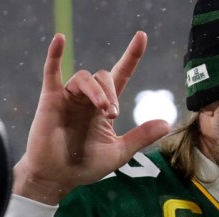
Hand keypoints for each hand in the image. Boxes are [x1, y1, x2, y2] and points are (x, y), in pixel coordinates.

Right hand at [13, 31, 170, 204]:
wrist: (58, 178)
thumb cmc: (85, 166)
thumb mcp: (119, 152)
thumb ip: (141, 136)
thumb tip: (168, 123)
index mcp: (104, 108)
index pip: (120, 75)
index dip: (131, 56)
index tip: (141, 37)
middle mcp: (87, 99)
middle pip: (104, 77)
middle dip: (112, 93)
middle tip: (112, 114)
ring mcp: (68, 97)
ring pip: (85, 77)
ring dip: (97, 90)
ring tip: (103, 109)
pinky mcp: (50, 100)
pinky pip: (51, 72)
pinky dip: (55, 55)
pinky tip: (60, 39)